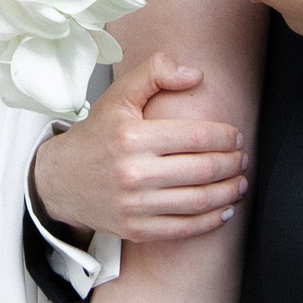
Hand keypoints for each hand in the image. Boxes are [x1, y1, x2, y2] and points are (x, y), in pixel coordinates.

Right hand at [33, 52, 247, 243]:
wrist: (59, 179)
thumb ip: (156, 73)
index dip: (224, 137)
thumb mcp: (119, 95)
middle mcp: (134, 173)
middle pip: (203, 170)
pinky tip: (224, 209)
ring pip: (198, 201)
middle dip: (232, 164)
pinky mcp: (136, 230)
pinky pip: (184, 229)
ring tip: (240, 183)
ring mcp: (135, 205)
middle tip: (243, 159)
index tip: (236, 136)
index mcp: (132, 137)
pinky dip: (211, 220)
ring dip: (228, 192)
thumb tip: (195, 75)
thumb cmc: (95, 135)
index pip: (196, 137)